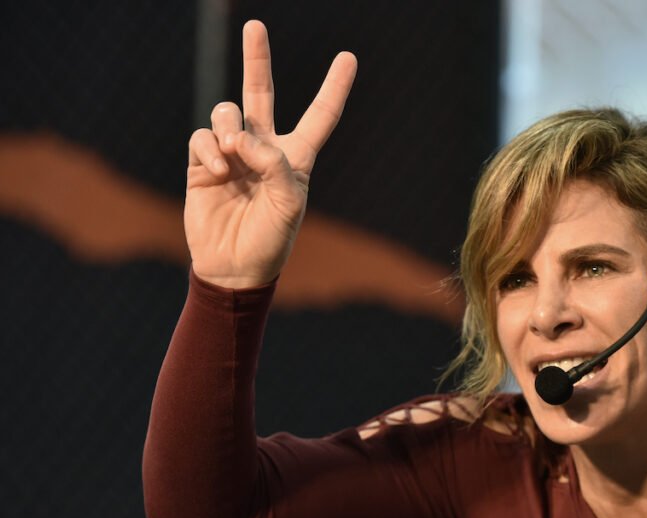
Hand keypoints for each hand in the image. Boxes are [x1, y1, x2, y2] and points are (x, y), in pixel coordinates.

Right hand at [185, 20, 356, 287]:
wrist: (234, 266)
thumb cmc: (270, 240)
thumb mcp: (288, 205)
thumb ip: (275, 165)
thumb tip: (243, 136)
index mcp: (296, 158)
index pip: (319, 116)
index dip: (334, 88)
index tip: (348, 58)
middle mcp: (263, 149)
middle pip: (259, 93)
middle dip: (256, 60)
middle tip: (255, 26)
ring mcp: (231, 154)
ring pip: (226, 113)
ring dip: (229, 127)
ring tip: (234, 153)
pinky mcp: (203, 164)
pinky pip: (203, 137)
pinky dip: (211, 148)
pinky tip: (220, 170)